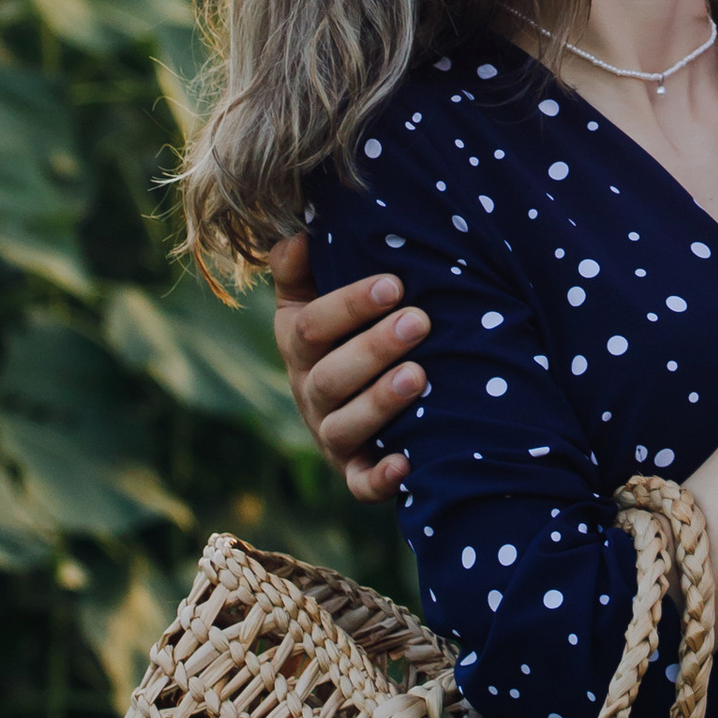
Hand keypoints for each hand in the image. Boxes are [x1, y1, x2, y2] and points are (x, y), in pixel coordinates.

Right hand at [266, 231, 424, 503]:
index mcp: (297, 343)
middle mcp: (308, 391)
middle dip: (374, 349)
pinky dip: (380, 478)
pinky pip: (360, 484)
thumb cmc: (343, 326)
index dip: (349, 305)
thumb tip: (301, 233)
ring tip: (419, 376)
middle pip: (330, 377)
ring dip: (379, 403)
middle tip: (419, 321)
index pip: (311, 325)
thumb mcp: (312, 291)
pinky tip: (407, 463)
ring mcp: (330, 435)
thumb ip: (301, 264)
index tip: (394, 283)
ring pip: (343, 427)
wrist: (355, 392)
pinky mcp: (354, 472)